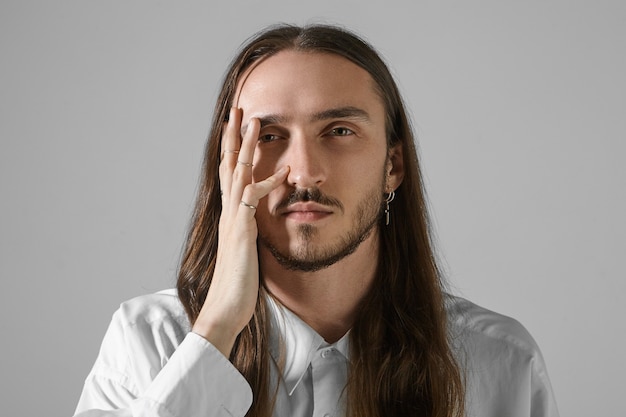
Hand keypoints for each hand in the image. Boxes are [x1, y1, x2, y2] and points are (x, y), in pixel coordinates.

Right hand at [191, 107, 287, 357]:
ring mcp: (234, 220)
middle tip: (236, 110)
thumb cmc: (238, 285)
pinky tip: (283, 172)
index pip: (229, 176)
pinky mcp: (242, 231)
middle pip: (227, 165)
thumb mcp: (246, 252)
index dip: (231, 151)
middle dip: (232, 137)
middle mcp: (228, 213)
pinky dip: (268, 182)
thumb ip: (249, 234)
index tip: (235, 130)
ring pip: (237, 174)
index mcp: (230, 216)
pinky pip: (253, 198)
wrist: (225, 308)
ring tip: (253, 121)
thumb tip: (256, 226)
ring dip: (245, 146)